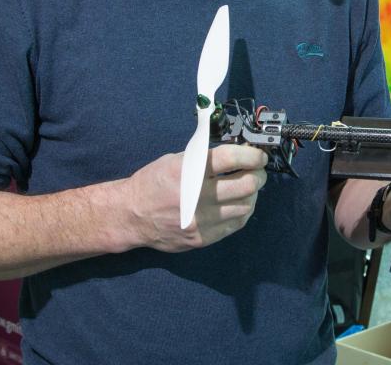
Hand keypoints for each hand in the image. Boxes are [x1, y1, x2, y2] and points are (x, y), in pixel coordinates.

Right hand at [124, 145, 266, 251]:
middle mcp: (197, 196)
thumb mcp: (176, 160)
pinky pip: (235, 224)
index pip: (231, 159)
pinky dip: (243, 211)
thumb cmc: (154, 182)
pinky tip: (240, 203)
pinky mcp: (202, 238)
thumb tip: (238, 153)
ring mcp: (201, 220)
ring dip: (252, 194)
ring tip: (248, 187)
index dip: (252, 156)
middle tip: (258, 171)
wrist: (131, 215)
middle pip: (245, 185)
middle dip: (258, 175)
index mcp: (189, 171)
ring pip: (245, 206)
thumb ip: (205, 157)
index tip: (259, 155)